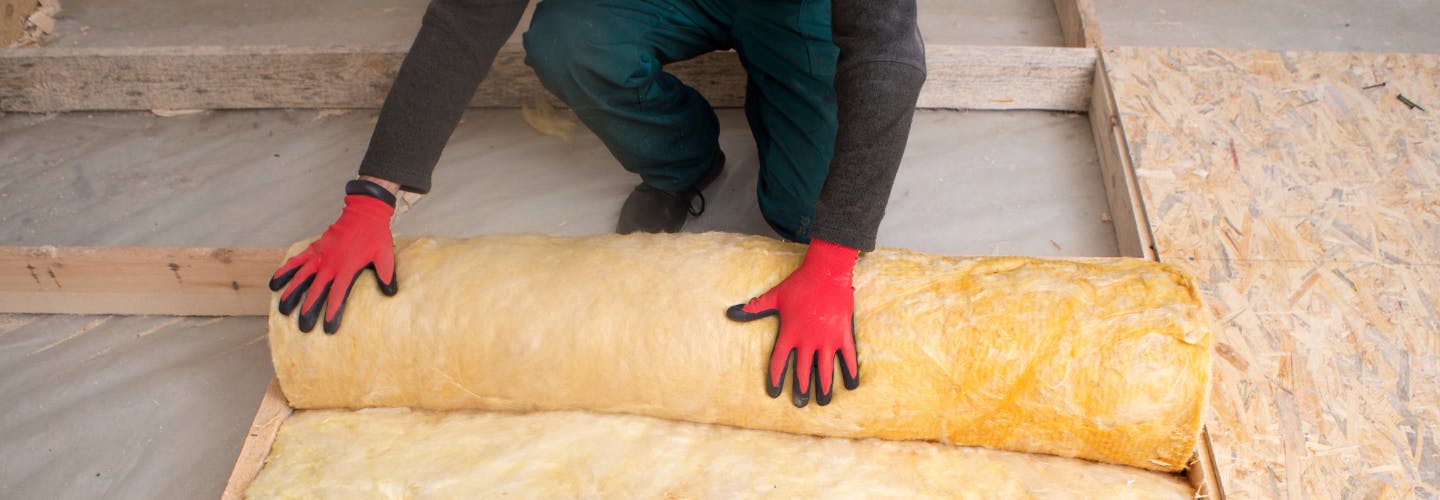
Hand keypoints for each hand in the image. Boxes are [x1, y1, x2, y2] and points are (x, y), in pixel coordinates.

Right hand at [269, 180, 397, 333]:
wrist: (363, 212)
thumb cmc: (375, 236)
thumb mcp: (385, 256)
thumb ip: (387, 275)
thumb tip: (391, 294)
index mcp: (347, 268)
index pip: (337, 295)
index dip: (331, 312)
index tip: (327, 328)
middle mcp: (329, 264)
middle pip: (316, 291)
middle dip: (309, 311)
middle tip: (304, 328)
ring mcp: (319, 256)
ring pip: (300, 278)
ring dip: (291, 295)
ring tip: (284, 310)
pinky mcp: (313, 248)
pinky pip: (295, 262)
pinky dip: (284, 272)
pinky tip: (275, 285)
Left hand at [727, 239, 859, 406]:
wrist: (827, 272)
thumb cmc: (799, 284)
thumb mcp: (774, 296)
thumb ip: (754, 308)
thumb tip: (730, 312)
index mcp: (789, 333)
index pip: (778, 362)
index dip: (775, 379)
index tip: (773, 393)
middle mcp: (807, 340)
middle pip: (801, 372)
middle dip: (799, 389)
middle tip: (799, 404)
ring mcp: (827, 339)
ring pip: (824, 370)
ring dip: (823, 388)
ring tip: (822, 402)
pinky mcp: (843, 334)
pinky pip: (847, 358)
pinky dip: (850, 372)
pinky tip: (851, 385)